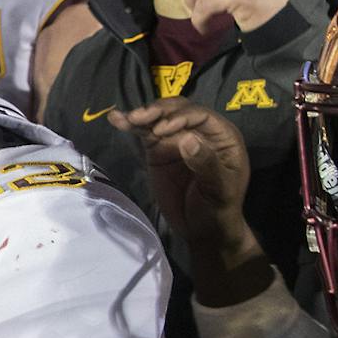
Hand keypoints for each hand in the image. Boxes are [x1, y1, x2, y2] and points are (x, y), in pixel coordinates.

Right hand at [109, 101, 251, 253]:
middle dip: (159, 111)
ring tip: (126, 119)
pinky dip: (131, 125)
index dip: (181, 117)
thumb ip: (207, 165)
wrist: (201, 228)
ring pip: (160, 117)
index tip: (162, 130)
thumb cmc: (218, 209)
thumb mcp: (219, 190)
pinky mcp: (158, 149)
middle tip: (139, 118)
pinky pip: (144, 132)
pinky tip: (116, 119)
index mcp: (222, 137)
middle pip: (178, 109)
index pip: (201, 116)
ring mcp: (177, 139)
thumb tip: (187, 140)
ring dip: (142, 115)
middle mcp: (200, 132)